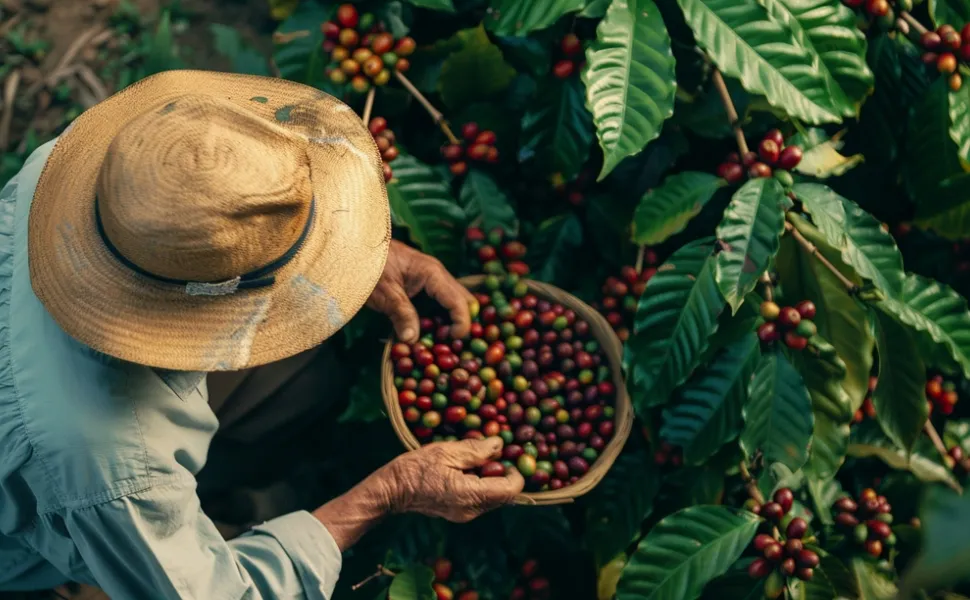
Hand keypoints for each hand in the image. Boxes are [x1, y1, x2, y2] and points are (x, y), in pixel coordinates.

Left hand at [367, 240, 474, 342]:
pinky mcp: (422, 286)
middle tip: (449, 344)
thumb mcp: (384, 293)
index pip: (459, 302)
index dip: (462, 323)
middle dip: (463, 323)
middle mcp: (438, 276)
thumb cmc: (369, 265)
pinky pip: (439, 303)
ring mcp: (432, 280)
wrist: (355, 249)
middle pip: (464, 301)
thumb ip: (401, 315)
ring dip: (451, 322)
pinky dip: (439, 319)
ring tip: (438, 341)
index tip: (453, 341)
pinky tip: (428, 332)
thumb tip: (412, 340)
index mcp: (433, 274)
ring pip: (454, 303)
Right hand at [379, 438, 524, 521]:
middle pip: (504, 495)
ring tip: (477, 459)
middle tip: (492, 454)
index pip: (511, 490)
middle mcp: (472, 511)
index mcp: (471, 495)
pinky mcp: (459, 513)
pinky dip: (482, 484)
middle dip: (504, 473)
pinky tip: (468, 469)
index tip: (508, 455)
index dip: (516, 472)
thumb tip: (500, 445)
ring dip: (493, 478)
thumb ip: (476, 450)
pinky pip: (481, 499)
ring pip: (493, 497)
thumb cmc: (415, 469)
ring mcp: (465, 515)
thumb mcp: (446, 451)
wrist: (390, 491)